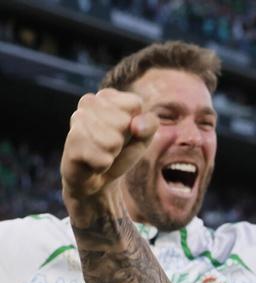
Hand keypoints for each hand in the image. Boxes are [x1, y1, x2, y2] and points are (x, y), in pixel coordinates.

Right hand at [61, 88, 158, 205]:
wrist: (97, 177)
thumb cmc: (122, 152)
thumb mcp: (143, 137)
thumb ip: (150, 124)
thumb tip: (136, 126)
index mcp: (107, 96)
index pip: (135, 103)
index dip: (137, 124)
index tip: (126, 132)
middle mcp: (89, 101)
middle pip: (124, 122)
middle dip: (124, 140)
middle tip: (113, 145)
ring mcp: (77, 119)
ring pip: (113, 140)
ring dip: (112, 153)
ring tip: (102, 152)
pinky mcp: (71, 141)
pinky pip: (102, 158)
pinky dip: (103, 165)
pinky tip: (92, 162)